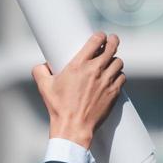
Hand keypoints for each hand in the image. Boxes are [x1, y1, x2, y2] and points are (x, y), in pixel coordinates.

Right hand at [32, 32, 125, 148]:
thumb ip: (40, 71)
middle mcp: (95, 70)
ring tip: (110, 62)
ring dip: (114, 60)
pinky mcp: (114, 92)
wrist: (73, 126)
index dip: (100, 35)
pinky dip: (118, 75)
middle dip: (113, 41)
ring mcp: (107, 81)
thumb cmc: (58, 107)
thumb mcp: (44, 87)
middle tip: (112, 40)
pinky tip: (113, 77)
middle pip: (112, 48)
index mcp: (79, 65)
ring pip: (118, 62)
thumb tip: (41, 65)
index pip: (96, 41)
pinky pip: (122, 77)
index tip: (101, 36)